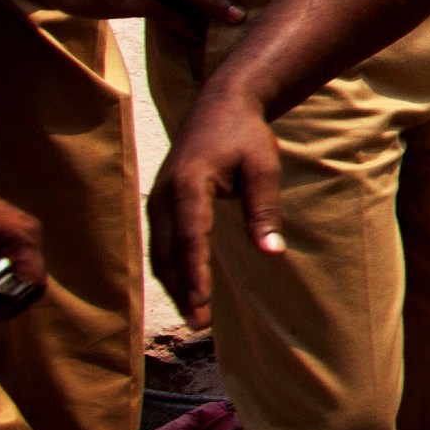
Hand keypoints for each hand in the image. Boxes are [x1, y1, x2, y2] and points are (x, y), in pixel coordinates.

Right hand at [150, 89, 285, 326]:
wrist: (219, 106)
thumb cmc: (245, 137)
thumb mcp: (263, 169)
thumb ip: (264, 211)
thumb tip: (273, 253)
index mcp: (189, 185)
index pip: (190, 238)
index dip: (195, 273)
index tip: (201, 303)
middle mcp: (164, 195)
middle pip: (168, 253)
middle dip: (182, 290)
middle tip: (200, 324)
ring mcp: (156, 200)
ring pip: (158, 252)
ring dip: (174, 284)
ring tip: (194, 315)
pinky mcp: (158, 204)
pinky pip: (159, 243)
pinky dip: (170, 268)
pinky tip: (184, 289)